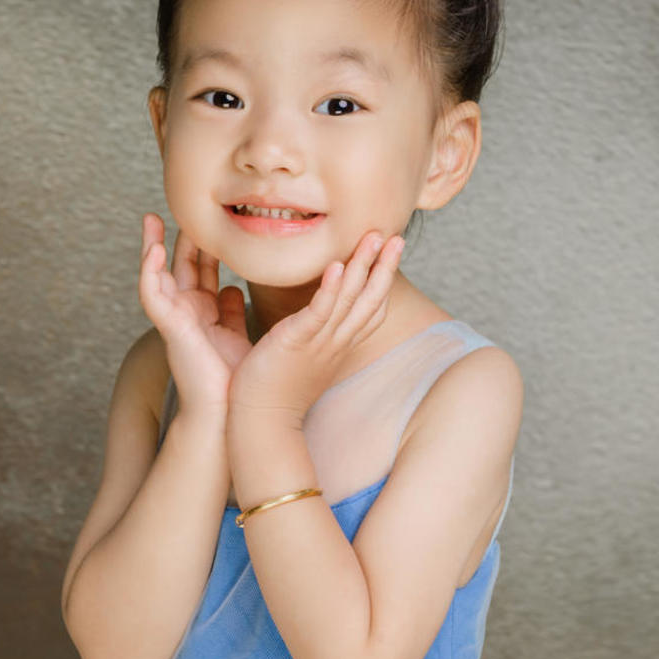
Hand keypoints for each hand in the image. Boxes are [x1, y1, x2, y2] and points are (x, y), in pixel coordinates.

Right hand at [137, 213, 251, 414]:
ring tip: (151, 219)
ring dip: (153, 247)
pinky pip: (152, 295)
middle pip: (181, 266)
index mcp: (205, 313)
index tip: (212, 218)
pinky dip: (150, 272)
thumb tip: (232, 288)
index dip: (204, 245)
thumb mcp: (237, 335)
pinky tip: (153, 250)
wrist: (229, 411)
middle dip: (180, 237)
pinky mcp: (169, 328)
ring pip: (159, 275)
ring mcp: (176, 319)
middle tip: (181, 206)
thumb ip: (232, 311)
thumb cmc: (234, 380)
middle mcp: (187, 313)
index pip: (202, 270)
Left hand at [228, 229, 403, 425]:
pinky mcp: (296, 342)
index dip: (382, 282)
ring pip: (349, 300)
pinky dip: (330, 289)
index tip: (390, 254)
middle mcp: (335, 343)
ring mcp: (319, 343)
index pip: (369, 311)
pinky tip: (337, 266)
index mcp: (337, 346)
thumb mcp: (301, 359)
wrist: (262, 423)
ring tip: (374, 237)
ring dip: (363, 266)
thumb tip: (306, 325)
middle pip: (369, 301)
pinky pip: (319, 313)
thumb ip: (308, 336)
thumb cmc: (274, 391)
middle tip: (396, 236)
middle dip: (385, 267)